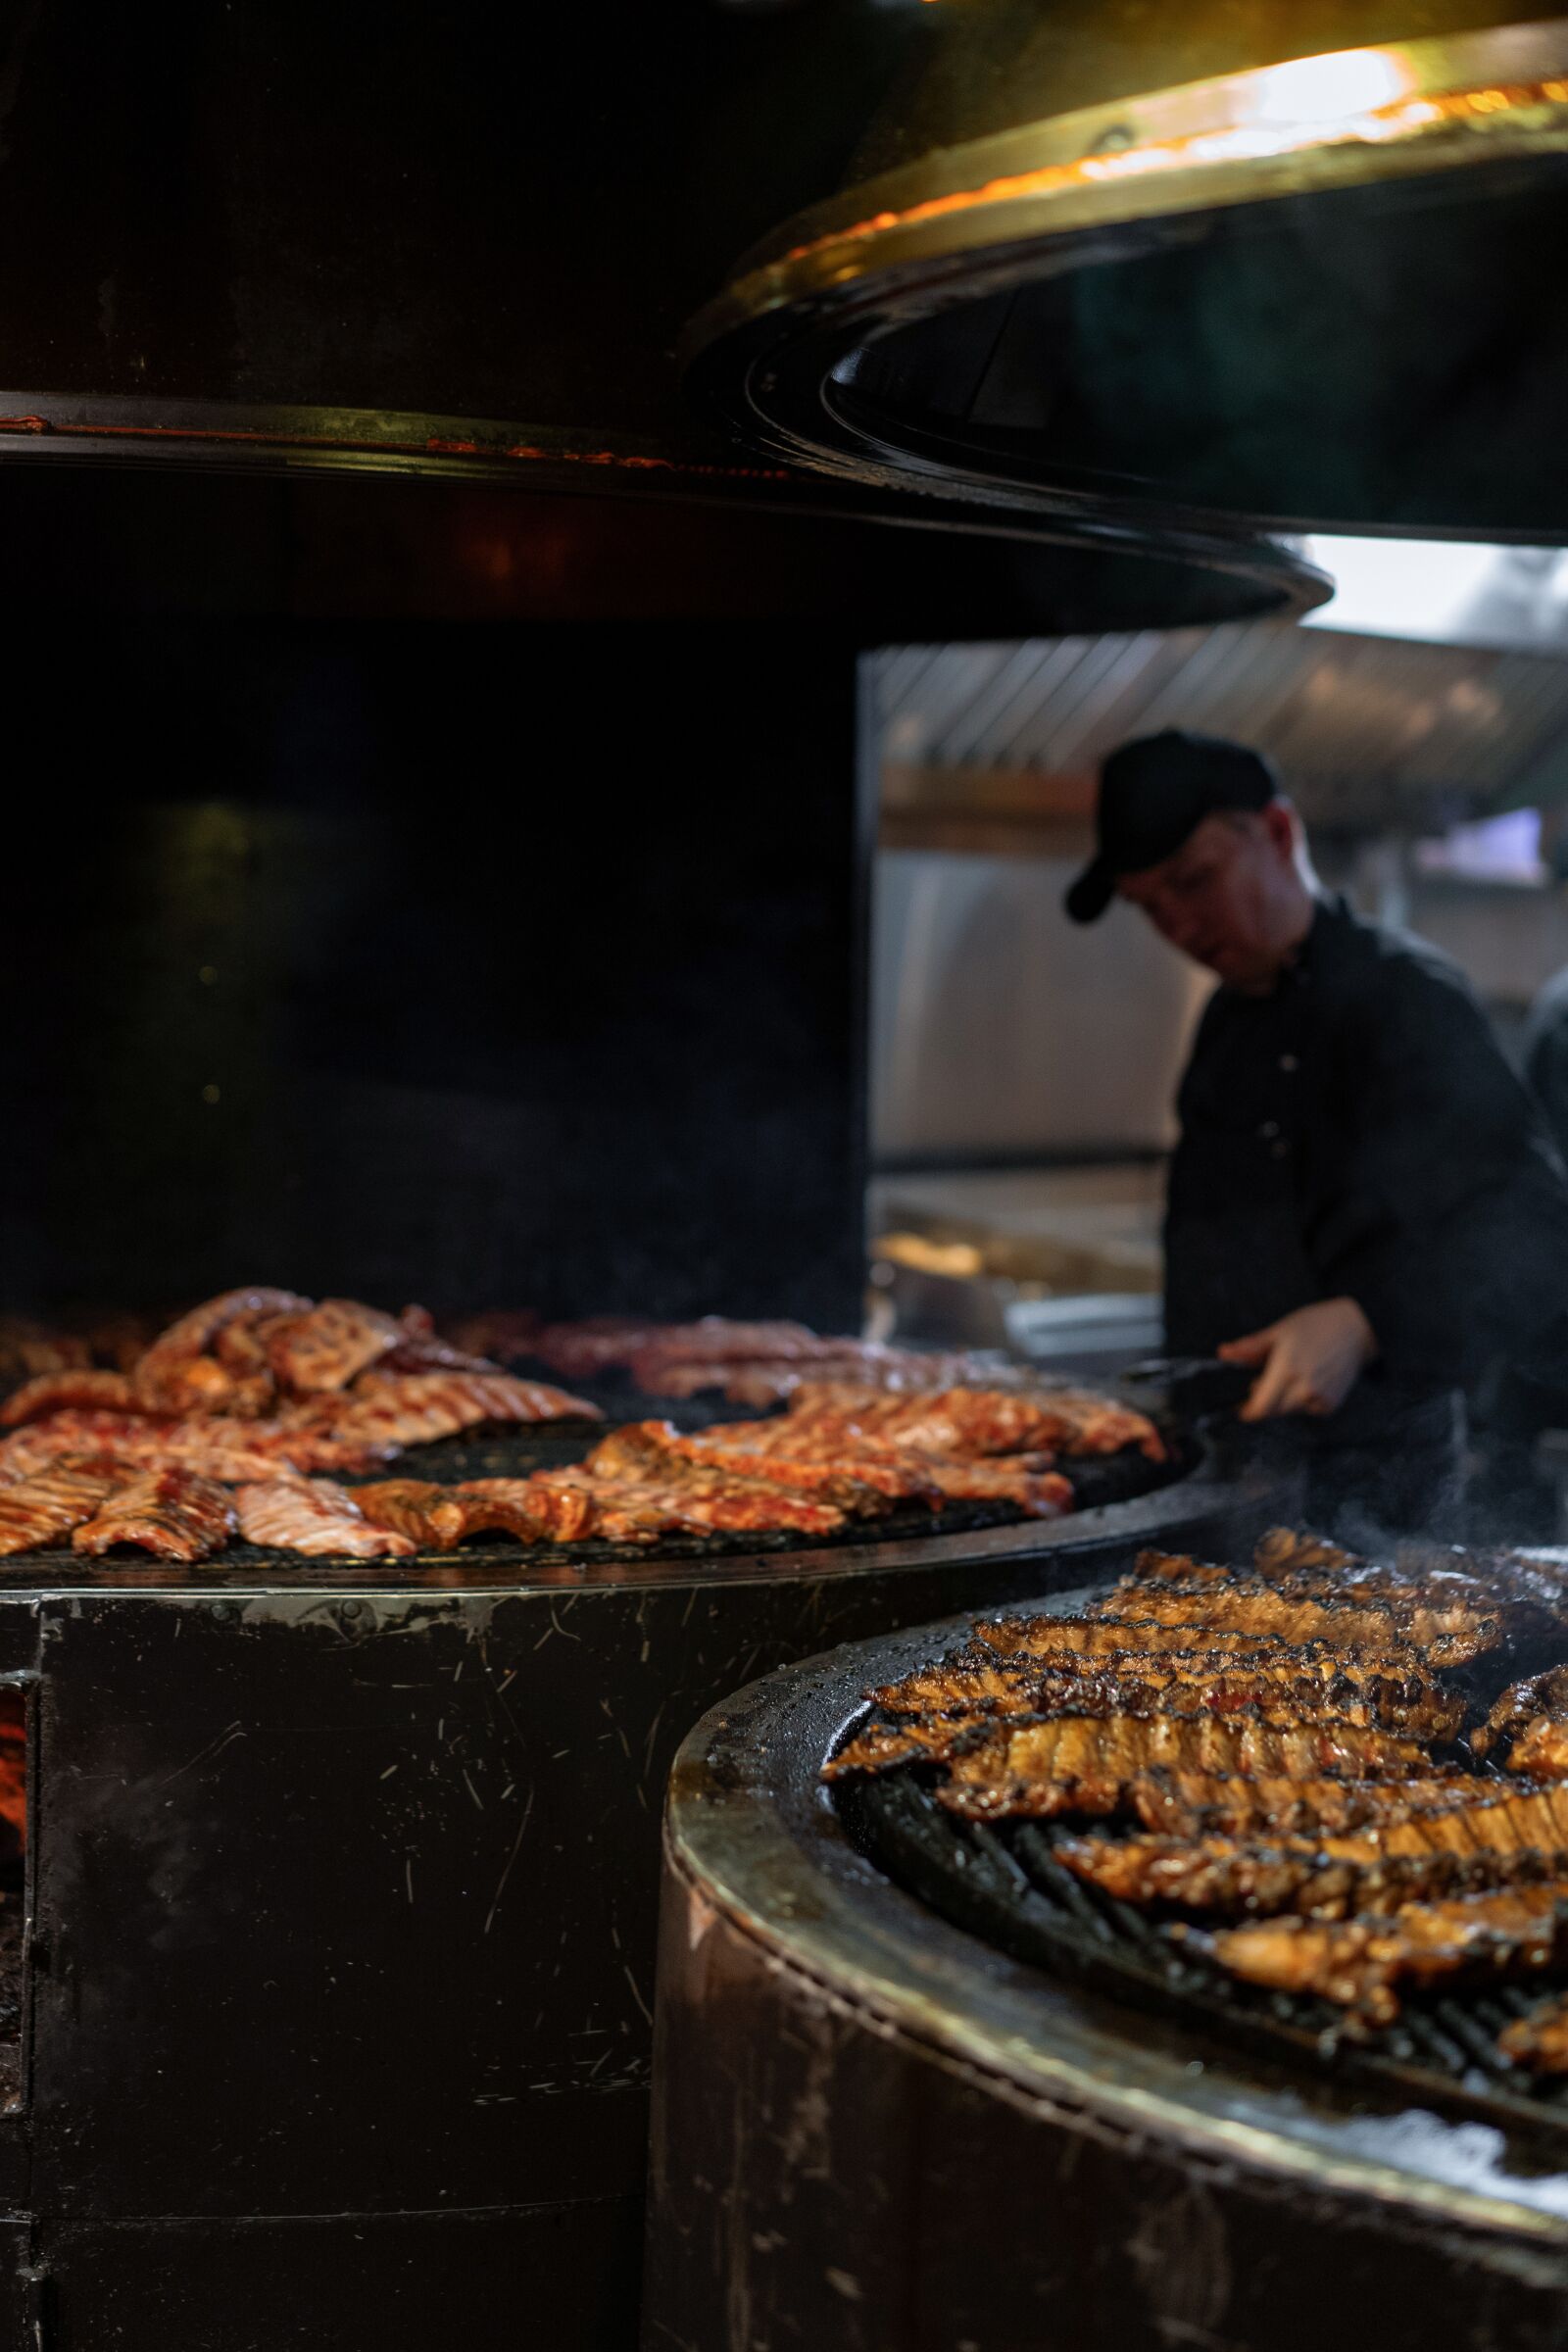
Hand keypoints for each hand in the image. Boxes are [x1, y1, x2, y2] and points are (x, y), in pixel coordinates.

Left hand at [1218, 1298, 1375, 1421]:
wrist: (1357, 1329)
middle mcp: (1304, 1389)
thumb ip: (1250, 1347)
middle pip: (1272, 1411)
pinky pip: (1306, 1410)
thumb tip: (1223, 1354)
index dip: (1248, 1411)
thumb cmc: (1317, 1325)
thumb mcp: (1279, 1331)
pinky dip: (1301, 1401)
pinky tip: (1309, 1380)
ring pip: (1289, 1411)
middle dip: (1263, 1401)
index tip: (1240, 1408)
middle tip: (1262, 1381)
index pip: (1260, 1407)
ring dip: (1282, 1400)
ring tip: (1291, 1374)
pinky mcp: (1331, 1405)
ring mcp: (1320, 1399)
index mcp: (1287, 1369)